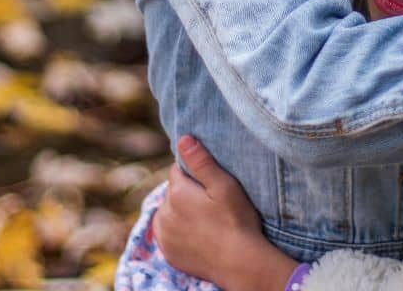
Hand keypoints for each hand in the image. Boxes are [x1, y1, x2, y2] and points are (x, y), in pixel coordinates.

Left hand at [154, 136, 298, 290]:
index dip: (194, 171)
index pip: (177, 170)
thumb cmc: (235, 219)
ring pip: (168, 211)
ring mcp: (164, 236)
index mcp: (177, 193)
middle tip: (211, 200)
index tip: (210, 180)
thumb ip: (201, 161)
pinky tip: (197, 232)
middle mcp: (164, 213)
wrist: (238, 262)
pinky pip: (167, 232)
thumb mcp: (223, 184)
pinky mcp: (168, 253)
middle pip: (172, 191)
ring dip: (179, 210)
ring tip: (205, 217)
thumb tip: (183, 138)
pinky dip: (177, 229)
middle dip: (187, 190)